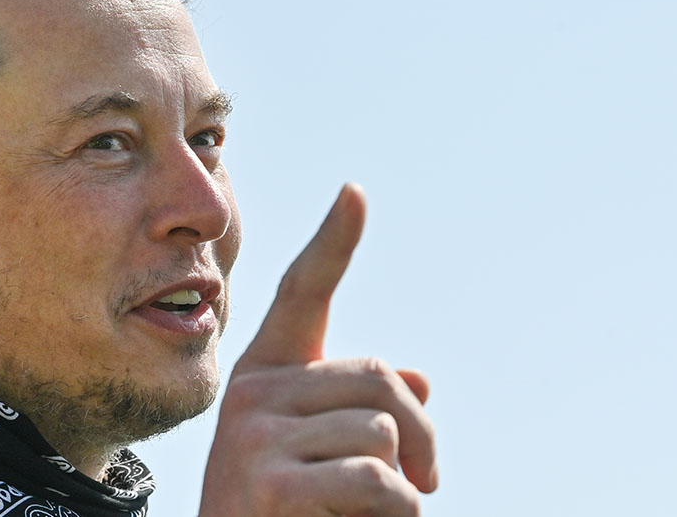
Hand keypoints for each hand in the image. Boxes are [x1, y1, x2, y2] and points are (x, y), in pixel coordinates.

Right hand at [199, 184, 437, 516]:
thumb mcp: (331, 459)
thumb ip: (368, 412)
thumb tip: (423, 377)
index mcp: (266, 378)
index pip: (304, 295)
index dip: (333, 243)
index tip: (356, 192)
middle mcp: (251, 393)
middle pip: (380, 376)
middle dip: (420, 435)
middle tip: (425, 482)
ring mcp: (253, 434)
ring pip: (381, 431)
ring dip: (402, 486)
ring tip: (365, 515)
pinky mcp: (266, 482)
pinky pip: (376, 480)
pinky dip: (396, 513)